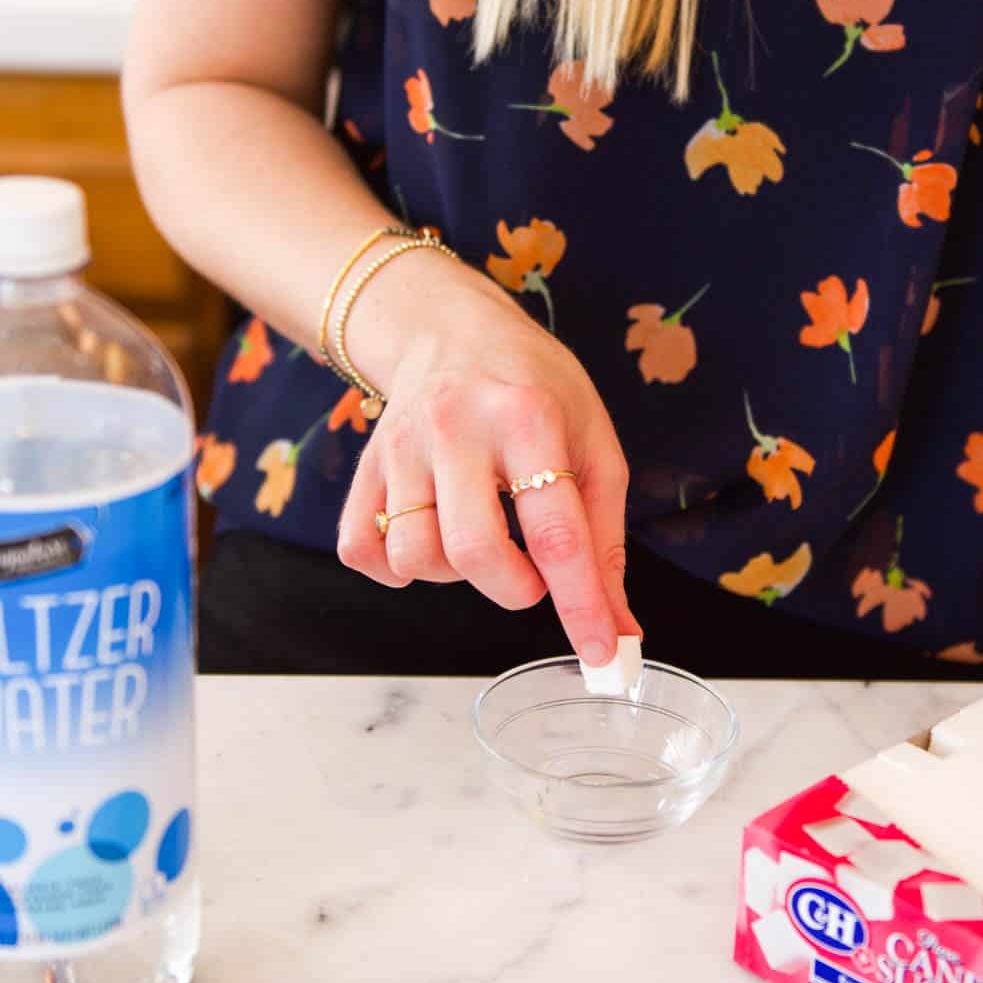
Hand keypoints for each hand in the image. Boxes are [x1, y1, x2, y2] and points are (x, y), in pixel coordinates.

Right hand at [335, 254, 640, 664]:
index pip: (557, 532)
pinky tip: (431, 543)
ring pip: (415, 557)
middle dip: (516, 588)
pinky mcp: (364, 467)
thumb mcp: (593, 442)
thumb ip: (605, 538)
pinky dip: (397, 569)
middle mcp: (456, 428)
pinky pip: (364, 550)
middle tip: (533, 573)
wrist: (451, 329)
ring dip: (458, 575)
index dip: (581, 604)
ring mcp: (401, 447)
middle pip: (475, 551)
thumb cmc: (536, 389)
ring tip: (482, 539)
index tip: (604, 652)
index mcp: (528, 417)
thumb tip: (619, 627)